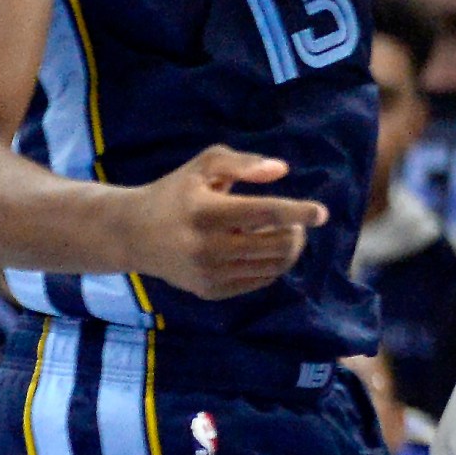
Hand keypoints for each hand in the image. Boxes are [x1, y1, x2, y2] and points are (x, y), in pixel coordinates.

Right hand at [128, 145, 329, 300]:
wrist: (133, 234)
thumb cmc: (176, 192)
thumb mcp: (204, 166)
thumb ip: (243, 163)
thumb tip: (282, 170)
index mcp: (205, 211)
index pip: (264, 213)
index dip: (297, 212)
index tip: (322, 212)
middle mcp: (206, 247)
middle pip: (275, 245)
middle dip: (297, 232)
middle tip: (297, 222)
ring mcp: (208, 274)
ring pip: (271, 267)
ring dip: (288, 250)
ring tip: (284, 234)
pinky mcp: (210, 291)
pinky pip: (259, 281)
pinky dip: (271, 265)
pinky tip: (263, 250)